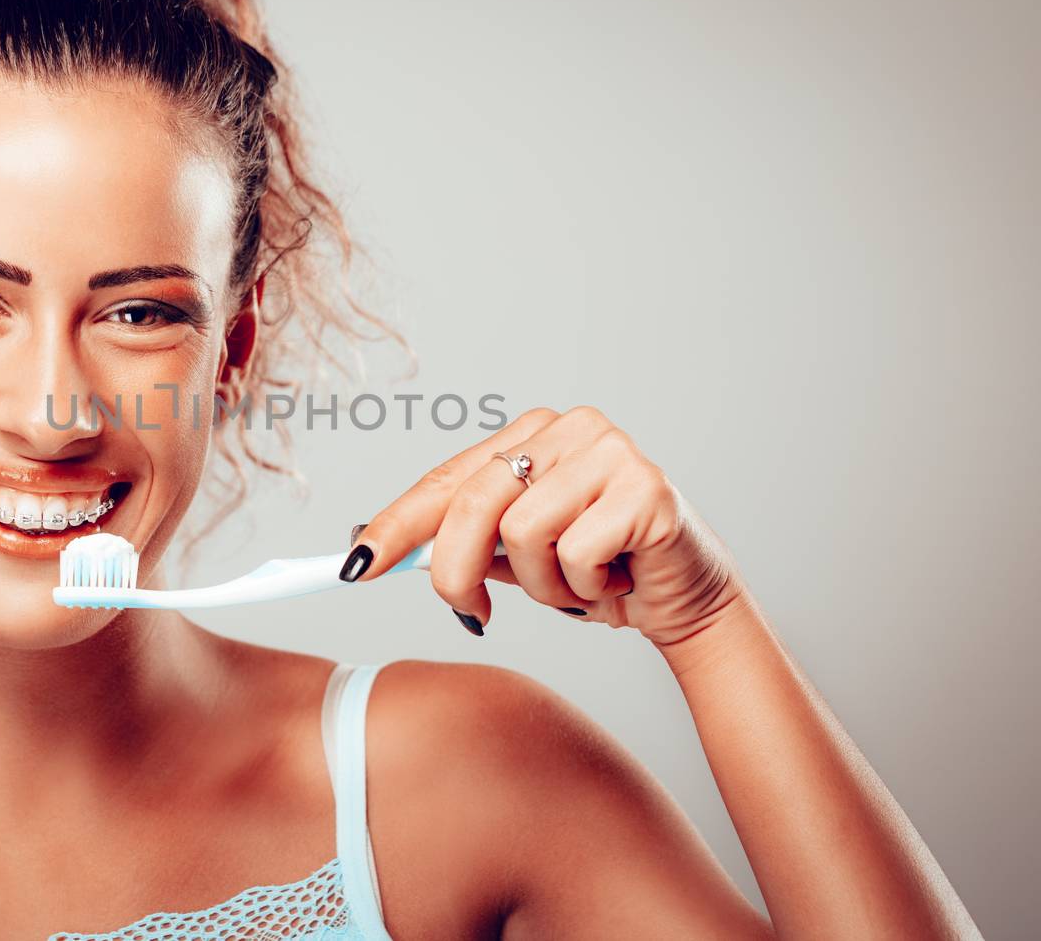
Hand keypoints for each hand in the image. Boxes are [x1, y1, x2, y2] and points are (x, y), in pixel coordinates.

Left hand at [341, 406, 746, 646]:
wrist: (684, 599)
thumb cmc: (597, 573)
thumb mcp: (515, 559)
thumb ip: (461, 545)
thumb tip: (371, 550)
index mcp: (530, 435)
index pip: (446, 479)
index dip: (396, 524)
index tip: (356, 565)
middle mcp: (568, 427)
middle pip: (474, 504)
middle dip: (456, 571)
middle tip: (470, 612)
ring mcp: (610, 450)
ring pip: (524, 534)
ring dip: (543, 585)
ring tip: (578, 583)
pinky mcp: (646, 486)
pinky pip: (577, 552)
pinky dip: (586, 586)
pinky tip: (616, 578)